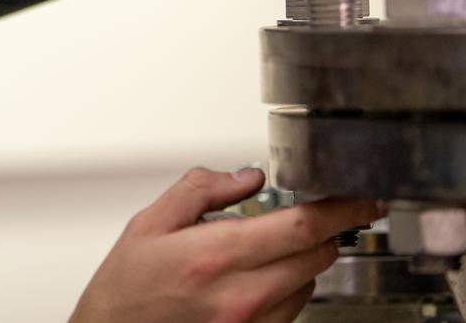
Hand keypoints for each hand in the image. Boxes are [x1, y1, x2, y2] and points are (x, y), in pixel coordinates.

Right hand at [69, 167, 381, 322]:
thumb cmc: (126, 287)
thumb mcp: (150, 224)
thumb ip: (200, 191)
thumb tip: (244, 176)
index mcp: (213, 256)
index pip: (299, 227)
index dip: (340, 209)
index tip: (360, 199)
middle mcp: (239, 296)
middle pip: (315, 256)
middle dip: (322, 231)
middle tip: (312, 215)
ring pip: (309, 284)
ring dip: (303, 260)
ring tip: (268, 248)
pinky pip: (293, 311)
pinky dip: (289, 288)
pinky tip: (260, 277)